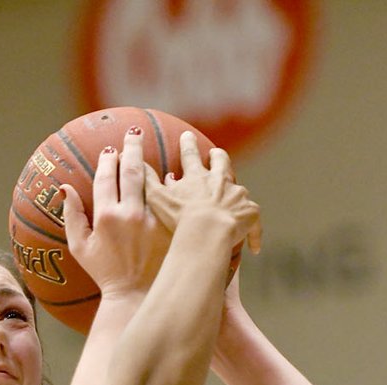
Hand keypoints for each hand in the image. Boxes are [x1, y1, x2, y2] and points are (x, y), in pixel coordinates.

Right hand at [61, 130, 170, 297]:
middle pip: (132, 170)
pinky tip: (171, 177)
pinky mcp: (170, 227)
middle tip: (134, 134)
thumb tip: (65, 187)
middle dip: (132, 148)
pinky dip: (170, 186)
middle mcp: (130, 214)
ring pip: (154, 181)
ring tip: (152, 152)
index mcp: (106, 216)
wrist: (135, 297)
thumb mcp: (80, 247)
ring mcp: (153, 220)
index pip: (105, 176)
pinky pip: (172, 199)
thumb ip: (71, 216)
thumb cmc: (105, 274)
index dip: (107, 159)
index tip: (109, 151)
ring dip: (152, 162)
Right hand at [144, 131, 261, 255]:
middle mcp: (220, 181)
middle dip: (218, 157)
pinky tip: (254, 247)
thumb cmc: (180, 218)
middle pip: (221, 162)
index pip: (190, 155)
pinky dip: (254, 234)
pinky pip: (253, 223)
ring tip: (238, 201)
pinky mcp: (250, 213)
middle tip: (216, 154)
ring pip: (239, 190)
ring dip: (237, 194)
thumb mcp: (157, 198)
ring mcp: (237, 195)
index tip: (187, 136)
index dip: (188, 145)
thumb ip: (146, 180)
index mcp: (197, 176)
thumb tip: (133, 162)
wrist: (207, 231)